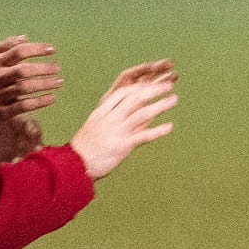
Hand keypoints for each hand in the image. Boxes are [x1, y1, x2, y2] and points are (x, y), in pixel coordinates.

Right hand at [0, 36, 62, 127]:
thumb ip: (5, 45)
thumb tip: (26, 38)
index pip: (18, 52)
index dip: (36, 49)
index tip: (52, 49)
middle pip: (23, 71)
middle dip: (43, 69)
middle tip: (57, 68)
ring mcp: (0, 95)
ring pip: (24, 88)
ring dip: (44, 85)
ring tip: (58, 82)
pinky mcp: (2, 111)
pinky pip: (23, 106)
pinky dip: (38, 102)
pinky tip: (51, 98)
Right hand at [71, 61, 177, 179]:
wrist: (74, 165)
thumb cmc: (85, 148)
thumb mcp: (95, 126)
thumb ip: (111, 118)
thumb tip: (126, 113)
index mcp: (102, 112)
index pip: (123, 92)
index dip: (139, 86)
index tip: (152, 82)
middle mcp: (110, 119)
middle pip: (135, 98)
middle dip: (153, 90)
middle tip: (169, 85)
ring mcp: (117, 131)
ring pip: (142, 114)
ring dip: (160, 105)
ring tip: (174, 99)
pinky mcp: (123, 146)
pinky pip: (143, 136)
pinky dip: (158, 130)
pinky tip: (170, 126)